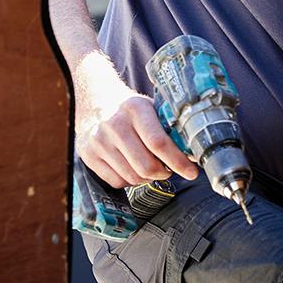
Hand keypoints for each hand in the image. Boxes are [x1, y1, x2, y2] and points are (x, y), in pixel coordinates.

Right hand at [76, 92, 197, 188]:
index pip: (158, 143)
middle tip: (168, 169)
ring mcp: (98, 141)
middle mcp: (114, 124)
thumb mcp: (151, 107)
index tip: (191, 172)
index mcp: (135, 108)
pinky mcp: (87, 155)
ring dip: (147, 178)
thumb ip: (169, 126)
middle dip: (163, 173)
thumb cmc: (132, 110)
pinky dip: (130, 181)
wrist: (95, 101)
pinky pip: (116, 181)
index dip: (178, 161)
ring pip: (132, 177)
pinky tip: (133, 168)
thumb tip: (195, 152)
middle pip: (146, 166)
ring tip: (151, 167)